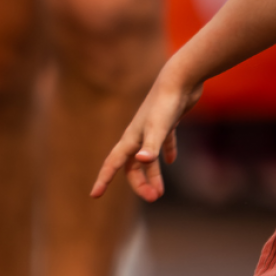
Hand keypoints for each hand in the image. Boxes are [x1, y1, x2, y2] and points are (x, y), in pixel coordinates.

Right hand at [91, 70, 202, 202]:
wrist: (181, 78)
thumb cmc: (167, 103)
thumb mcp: (159, 128)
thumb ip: (151, 146)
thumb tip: (143, 161)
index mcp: (132, 137)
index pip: (113, 163)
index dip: (103, 179)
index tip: (94, 195)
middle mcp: (138, 134)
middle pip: (133, 165)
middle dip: (140, 183)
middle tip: (153, 198)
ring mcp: (153, 127)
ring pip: (148, 157)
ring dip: (153, 174)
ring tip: (160, 191)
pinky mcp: (168, 121)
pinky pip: (164, 141)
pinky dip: (167, 151)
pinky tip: (172, 160)